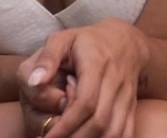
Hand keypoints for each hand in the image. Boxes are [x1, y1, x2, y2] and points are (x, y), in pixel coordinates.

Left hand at [18, 19, 148, 136]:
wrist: (125, 42)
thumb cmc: (86, 42)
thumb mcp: (62, 39)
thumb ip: (46, 58)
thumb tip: (34, 81)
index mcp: (97, 63)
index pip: (85, 101)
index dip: (66, 124)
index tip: (48, 137)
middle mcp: (115, 81)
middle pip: (100, 121)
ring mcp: (127, 96)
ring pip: (115, 131)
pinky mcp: (132, 107)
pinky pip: (126, 132)